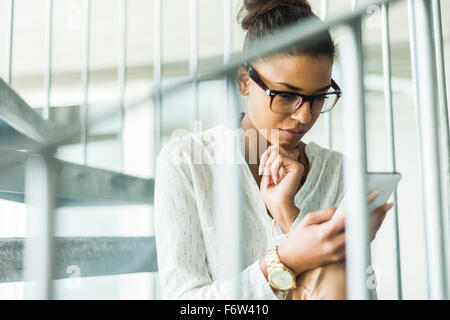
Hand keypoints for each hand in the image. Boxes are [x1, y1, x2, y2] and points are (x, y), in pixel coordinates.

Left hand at [259, 144, 303, 228]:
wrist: (277, 205)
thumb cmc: (271, 194)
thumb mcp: (266, 174)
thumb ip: (269, 160)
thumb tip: (272, 146)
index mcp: (285, 165)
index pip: (273, 149)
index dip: (264, 157)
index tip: (262, 171)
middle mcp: (292, 164)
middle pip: (274, 148)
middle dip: (265, 160)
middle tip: (265, 174)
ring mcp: (296, 165)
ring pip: (276, 152)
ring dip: (269, 166)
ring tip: (272, 178)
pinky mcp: (297, 167)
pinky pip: (280, 158)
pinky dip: (273, 168)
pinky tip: (277, 179)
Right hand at [277, 194, 393, 276]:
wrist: (291, 260)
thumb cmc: (298, 239)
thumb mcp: (308, 220)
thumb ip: (326, 213)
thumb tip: (343, 209)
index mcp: (324, 233)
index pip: (348, 216)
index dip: (362, 205)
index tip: (373, 195)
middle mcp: (334, 245)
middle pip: (362, 229)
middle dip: (376, 216)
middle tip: (385, 205)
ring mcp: (338, 253)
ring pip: (364, 239)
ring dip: (375, 225)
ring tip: (382, 213)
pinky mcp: (341, 259)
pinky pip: (359, 246)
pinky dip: (368, 235)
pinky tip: (372, 226)